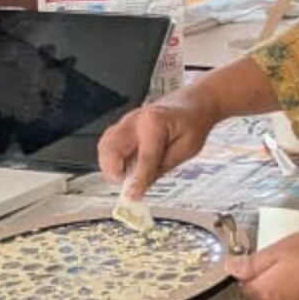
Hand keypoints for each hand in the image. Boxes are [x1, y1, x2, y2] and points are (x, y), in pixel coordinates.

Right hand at [97, 96, 212, 198]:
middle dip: (113, 171)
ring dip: (109, 166)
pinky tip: (124, 167)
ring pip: (105, 145)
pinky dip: (110, 159)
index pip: (143, 157)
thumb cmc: (193, 123)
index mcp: (155, 122)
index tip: (133, 196)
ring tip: (125, 177)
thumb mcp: (186, 149)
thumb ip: (161, 167)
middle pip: (112, 147)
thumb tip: (140, 186)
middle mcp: (136, 119)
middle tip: (126, 186)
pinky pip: (108, 143)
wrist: (193, 103)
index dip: (137, 180)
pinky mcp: (123, 125)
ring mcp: (126, 120)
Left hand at [226, 233, 298, 299]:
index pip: (244, 285)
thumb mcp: (281, 248)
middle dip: (268, 282)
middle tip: (284, 262)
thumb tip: (230, 268)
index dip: (251, 271)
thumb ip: (253, 262)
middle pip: (262, 296)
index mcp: (265, 290)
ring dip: (286, 290)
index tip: (262, 260)